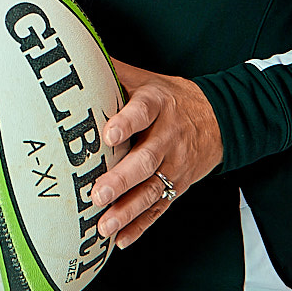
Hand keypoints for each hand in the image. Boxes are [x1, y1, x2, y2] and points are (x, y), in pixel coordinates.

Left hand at [91, 60, 222, 249]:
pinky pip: (159, 209)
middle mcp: (168, 137)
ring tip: (103, 226)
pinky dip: (140, 226)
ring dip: (127, 211)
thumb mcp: (145, 78)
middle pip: (146, 159)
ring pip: (151, 190)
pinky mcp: (177, 187)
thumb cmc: (168, 97)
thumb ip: (112, 70)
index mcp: (158, 104)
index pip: (143, 111)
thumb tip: (73, 51)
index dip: (126, 122)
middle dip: (121, 179)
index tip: (108, 135)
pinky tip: (120, 239)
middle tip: (97, 194)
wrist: (218, 119)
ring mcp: (174, 165)